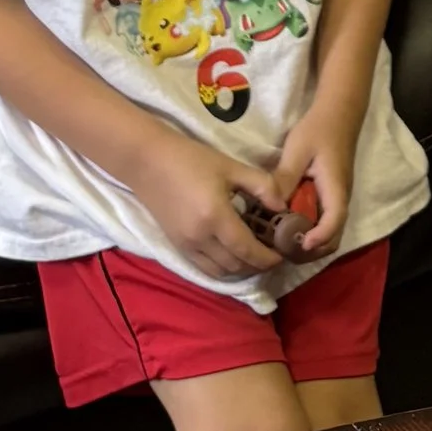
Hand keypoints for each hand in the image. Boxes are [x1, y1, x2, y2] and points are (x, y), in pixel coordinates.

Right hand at [127, 133, 287, 281]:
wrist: (148, 161)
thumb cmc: (192, 159)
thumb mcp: (231, 166)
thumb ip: (262, 186)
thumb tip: (282, 208)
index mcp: (216, 217)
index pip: (248, 250)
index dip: (268, 258)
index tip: (283, 254)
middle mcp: (200, 238)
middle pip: (236, 266)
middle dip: (258, 265)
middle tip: (273, 253)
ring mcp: (186, 245)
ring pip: (220, 271)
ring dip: (241, 269)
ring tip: (255, 256)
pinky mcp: (177, 246)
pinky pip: (204, 268)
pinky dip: (222, 268)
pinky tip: (232, 255)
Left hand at [271, 96, 360, 254]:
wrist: (338, 112)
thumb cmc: (318, 129)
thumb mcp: (297, 150)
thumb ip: (285, 177)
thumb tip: (272, 205)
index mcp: (335, 188)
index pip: (334, 221)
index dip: (318, 238)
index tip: (298, 245)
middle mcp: (340, 198)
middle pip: (334, 237)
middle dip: (312, 250)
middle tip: (283, 251)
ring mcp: (337, 198)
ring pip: (330, 233)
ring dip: (310, 244)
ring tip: (282, 243)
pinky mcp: (330, 196)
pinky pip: (324, 222)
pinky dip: (310, 232)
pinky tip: (287, 228)